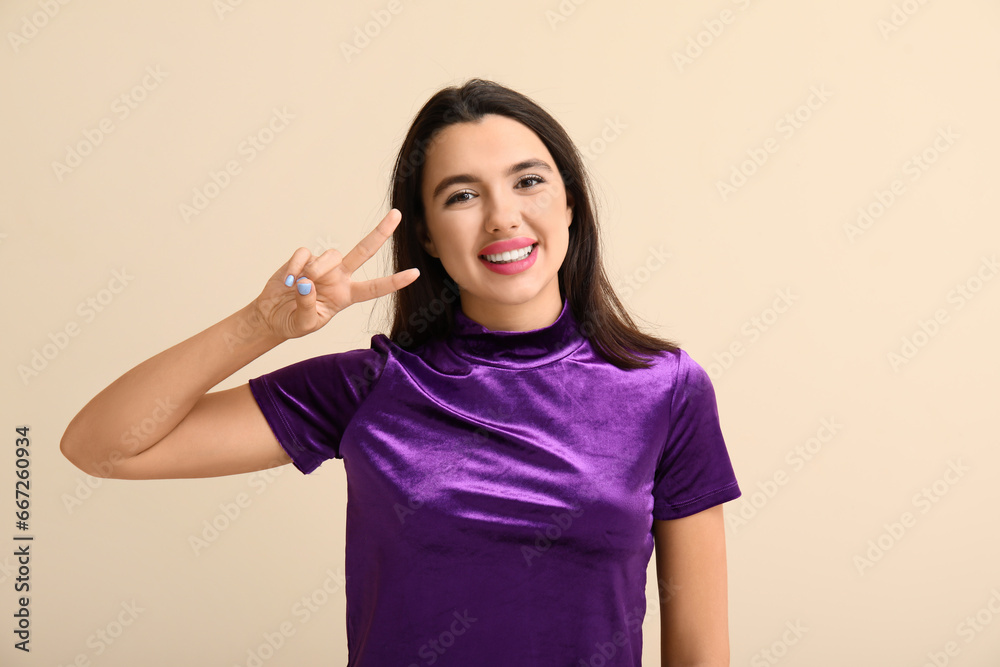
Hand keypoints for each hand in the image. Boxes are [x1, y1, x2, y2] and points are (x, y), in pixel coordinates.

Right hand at [253, 208, 419, 340]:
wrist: (272, 317)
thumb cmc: (294, 322)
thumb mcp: (305, 324)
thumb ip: (308, 306)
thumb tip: (306, 283)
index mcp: (347, 295)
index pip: (375, 288)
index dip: (395, 281)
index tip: (416, 273)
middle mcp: (340, 277)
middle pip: (364, 251)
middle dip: (380, 233)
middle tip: (397, 214)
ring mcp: (323, 265)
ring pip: (331, 254)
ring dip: (317, 270)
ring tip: (300, 286)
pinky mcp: (303, 258)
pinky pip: (304, 254)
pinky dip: (295, 267)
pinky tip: (288, 280)